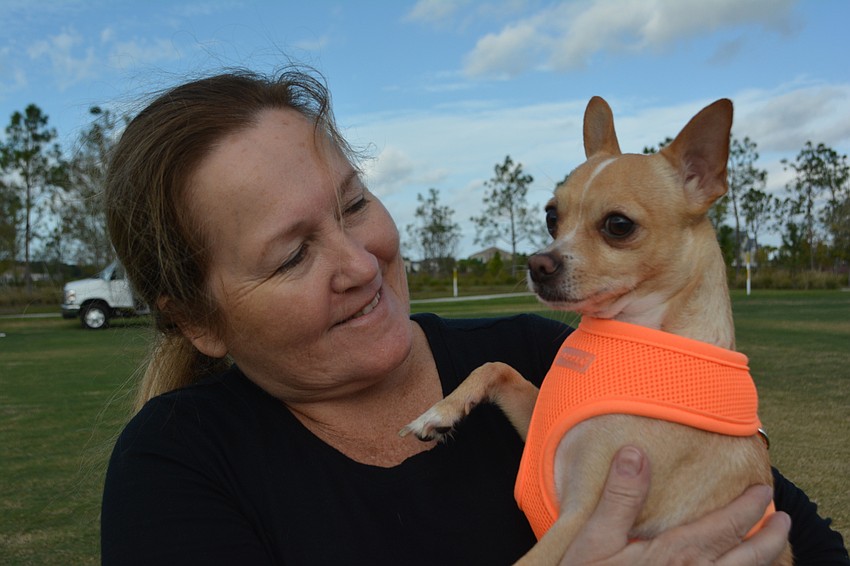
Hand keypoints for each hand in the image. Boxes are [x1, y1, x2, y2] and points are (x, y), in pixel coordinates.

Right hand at [559, 446, 790, 564]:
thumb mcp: (593, 540)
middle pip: (749, 558)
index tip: (764, 492)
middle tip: (783, 520)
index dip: (749, 508)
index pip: (726, 526)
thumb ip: (620, 498)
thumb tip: (636, 452)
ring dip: (763, 562)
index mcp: (675, 555)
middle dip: (770, 537)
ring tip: (772, 550)